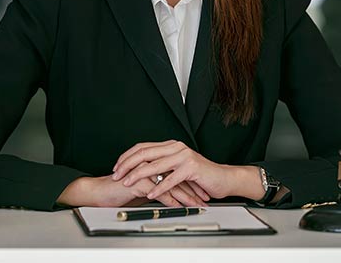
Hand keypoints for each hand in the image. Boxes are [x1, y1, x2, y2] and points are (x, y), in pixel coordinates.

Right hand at [57, 174, 206, 207]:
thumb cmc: (120, 189)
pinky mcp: (139, 181)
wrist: (101, 191)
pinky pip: (158, 191)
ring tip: (196, 204)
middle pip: (177, 175)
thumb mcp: (143, 187)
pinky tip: (179, 206)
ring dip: (185, 195)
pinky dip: (170, 199)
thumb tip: (173, 192)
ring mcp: (144, 171)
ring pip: (170, 183)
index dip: (190, 181)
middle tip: (204, 198)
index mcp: (151, 162)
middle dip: (192, 188)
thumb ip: (157, 184)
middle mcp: (149, 163)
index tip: (201, 191)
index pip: (176, 170)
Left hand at [112, 140, 262, 200]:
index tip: (116, 167)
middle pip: (145, 153)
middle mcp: (176, 147)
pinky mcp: (191, 168)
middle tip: (116, 175)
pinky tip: (150, 194)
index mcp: (170, 146)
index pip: (142, 148)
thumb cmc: (200, 177)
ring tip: (128, 183)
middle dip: (128, 165)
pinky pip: (171, 179)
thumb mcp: (177, 170)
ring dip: (139, 175)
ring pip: (155, 165)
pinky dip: (159, 188)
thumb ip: (162, 168)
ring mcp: (184, 156)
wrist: (224, 179)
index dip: (127, 157)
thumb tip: (140, 173)